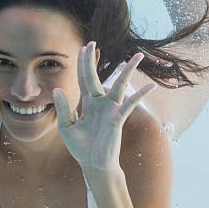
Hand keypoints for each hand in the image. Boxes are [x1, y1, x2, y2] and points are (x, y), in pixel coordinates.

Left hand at [52, 41, 156, 173]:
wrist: (93, 165)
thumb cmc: (81, 147)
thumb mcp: (66, 127)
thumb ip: (64, 108)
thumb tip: (57, 89)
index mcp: (88, 104)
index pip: (83, 79)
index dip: (82, 64)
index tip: (82, 48)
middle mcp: (100, 103)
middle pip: (95, 76)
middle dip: (92, 60)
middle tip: (92, 42)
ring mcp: (110, 109)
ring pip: (120, 85)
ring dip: (128, 70)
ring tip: (137, 56)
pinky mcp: (118, 118)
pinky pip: (130, 103)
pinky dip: (140, 94)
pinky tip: (150, 85)